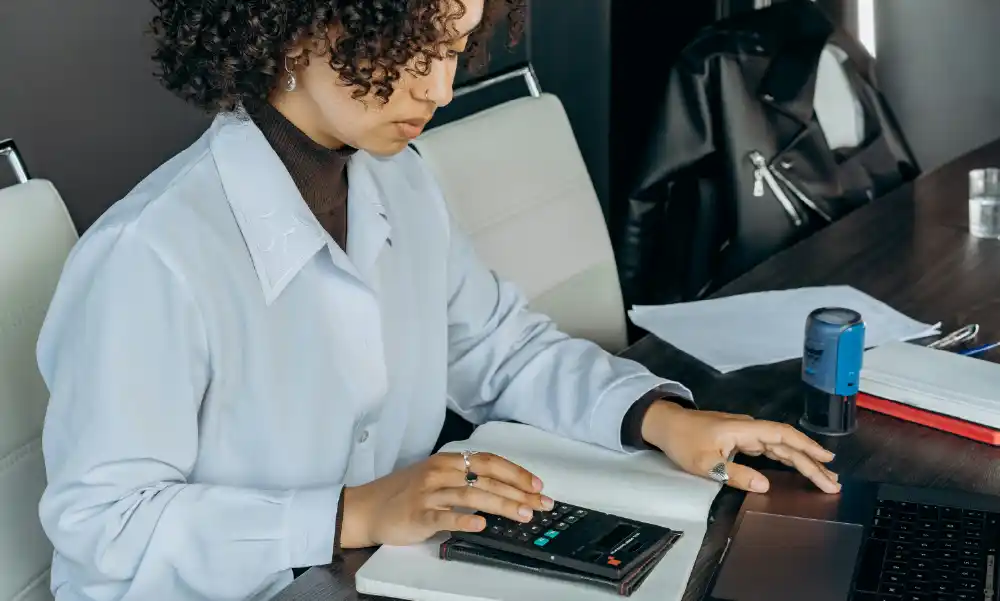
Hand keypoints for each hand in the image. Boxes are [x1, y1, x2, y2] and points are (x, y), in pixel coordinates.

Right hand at [340, 452, 553, 547]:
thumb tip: (504, 490)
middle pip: (486, 478)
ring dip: (501, 504)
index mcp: (447, 461)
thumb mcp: (436, 478)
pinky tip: (481, 524)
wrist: (367, 507)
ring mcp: (429, 493)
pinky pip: (444, 517)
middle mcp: (440, 473)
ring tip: (523, 514)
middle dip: (518, 491)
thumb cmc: (405, 493)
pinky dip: (464, 519)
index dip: (516, 472)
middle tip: (541, 504)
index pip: (489, 462)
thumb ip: (464, 480)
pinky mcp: (418, 515)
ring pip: (471, 495)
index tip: (538, 484)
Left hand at [640, 401, 840, 493]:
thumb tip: (765, 485)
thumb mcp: (705, 463)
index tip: (827, 461)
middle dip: (812, 462)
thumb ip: (735, 474)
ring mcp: (746, 433)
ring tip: (824, 478)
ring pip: (781, 446)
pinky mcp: (741, 439)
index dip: (807, 447)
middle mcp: (749, 429)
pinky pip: (771, 448)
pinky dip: (787, 458)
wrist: (665, 425)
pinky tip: (799, 467)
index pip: (782, 436)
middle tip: (833, 483)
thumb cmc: (682, 441)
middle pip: (787, 443)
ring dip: (803, 461)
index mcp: (744, 430)